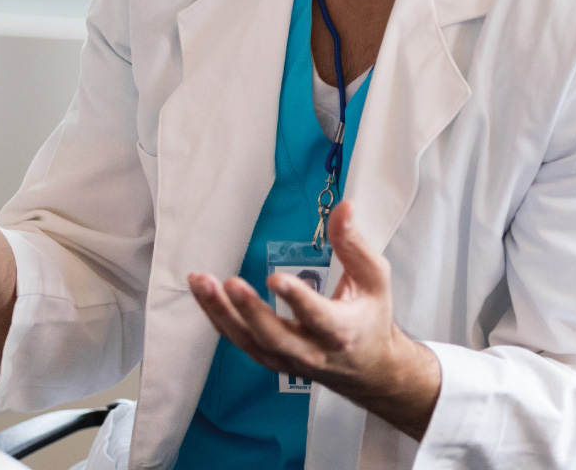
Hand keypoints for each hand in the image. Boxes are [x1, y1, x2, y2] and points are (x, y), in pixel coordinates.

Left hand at [189, 201, 441, 438]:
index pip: (317, 317)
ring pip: (248, 341)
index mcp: (341, 331)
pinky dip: (219, 318)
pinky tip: (205, 294)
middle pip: (274, 336)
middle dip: (250, 310)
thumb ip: (354, 244)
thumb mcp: (374, 279)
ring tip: (201, 282)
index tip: (276, 278)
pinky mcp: (270, 359)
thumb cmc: (371, 317)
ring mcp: (286, 359)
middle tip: (230, 283)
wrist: (368, 368)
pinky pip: (239, 340)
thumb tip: (344, 207)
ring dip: (221, 312)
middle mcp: (312, 351)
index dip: (296, 299)